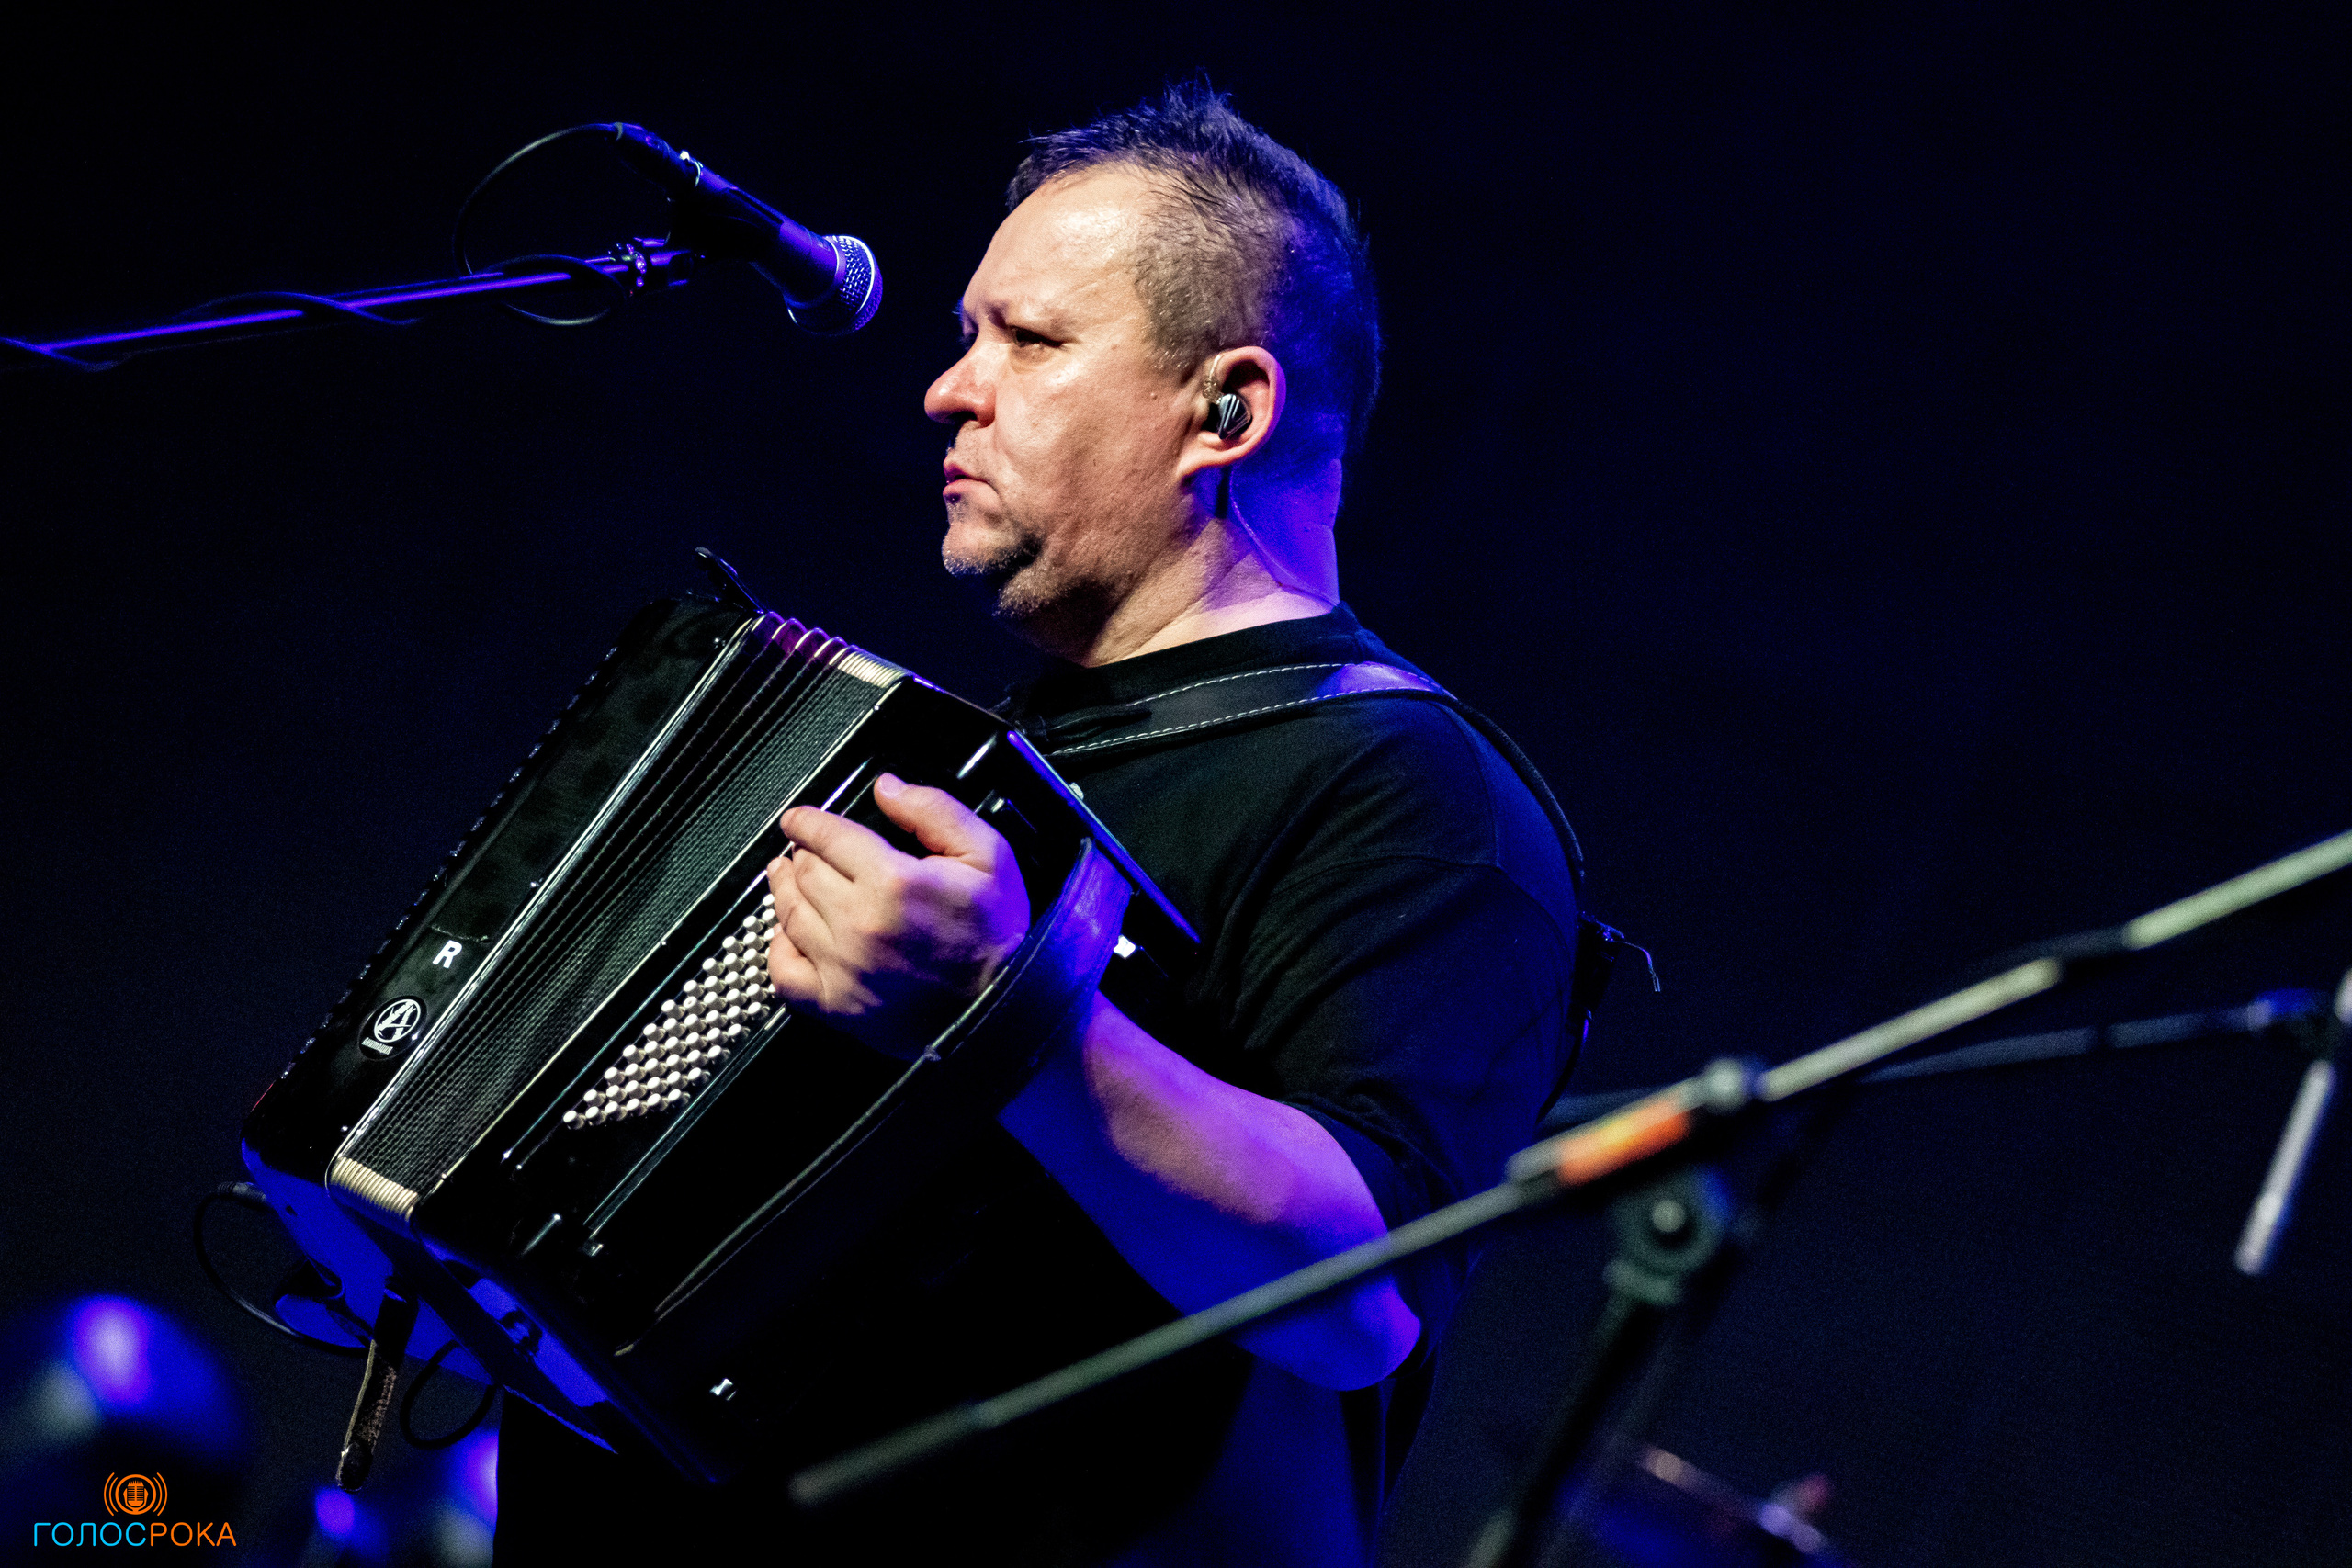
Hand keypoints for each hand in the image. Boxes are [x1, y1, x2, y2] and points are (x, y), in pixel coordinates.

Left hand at [766, 773, 1030, 1054]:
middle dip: (800, 854)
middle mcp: (859, 925)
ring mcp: (843, 969)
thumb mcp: (987, 855)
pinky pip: (785, 972)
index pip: (828, 837)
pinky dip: (777, 948)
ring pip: (789, 915)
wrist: (1005, 1010)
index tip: (798, 819)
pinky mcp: (838, 1006)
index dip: (806, 822)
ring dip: (783, 890)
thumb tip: (887, 789)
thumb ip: (934, 811)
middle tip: (802, 849)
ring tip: (785, 877)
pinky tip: (785, 933)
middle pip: (804, 873)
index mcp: (893, 883)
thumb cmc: (1000, 937)